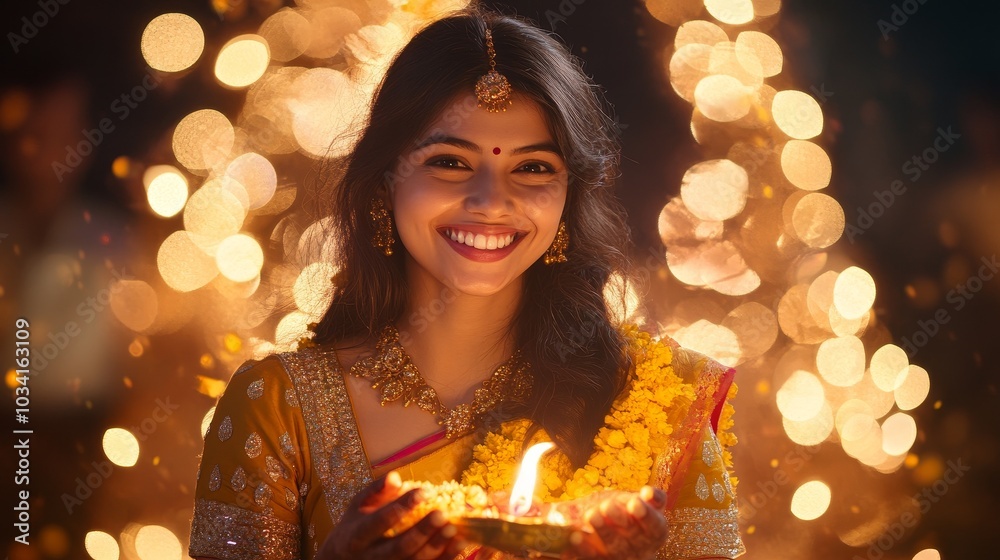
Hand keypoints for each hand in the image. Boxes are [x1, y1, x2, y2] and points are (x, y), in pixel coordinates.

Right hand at [317, 471, 467, 559]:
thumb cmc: (353, 528)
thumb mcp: (357, 506)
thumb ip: (376, 490)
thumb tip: (396, 476)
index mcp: (357, 535)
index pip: (380, 521)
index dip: (402, 507)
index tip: (424, 491)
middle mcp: (370, 557)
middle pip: (399, 548)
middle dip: (422, 531)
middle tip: (442, 514)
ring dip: (436, 548)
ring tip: (455, 529)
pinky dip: (442, 559)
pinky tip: (458, 546)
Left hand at [564, 486, 667, 559]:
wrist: (620, 533)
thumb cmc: (634, 514)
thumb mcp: (646, 504)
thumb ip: (652, 498)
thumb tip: (649, 493)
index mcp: (656, 532)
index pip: (656, 527)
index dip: (646, 516)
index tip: (634, 503)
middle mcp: (642, 549)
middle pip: (632, 538)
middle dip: (618, 520)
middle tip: (606, 506)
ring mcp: (623, 557)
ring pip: (614, 548)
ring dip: (602, 532)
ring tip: (591, 515)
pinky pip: (594, 558)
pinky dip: (584, 549)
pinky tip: (576, 537)